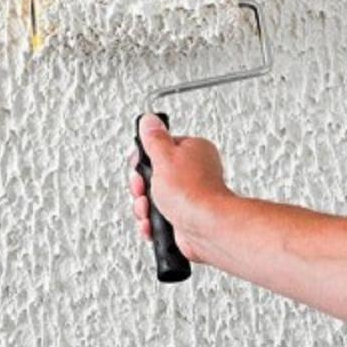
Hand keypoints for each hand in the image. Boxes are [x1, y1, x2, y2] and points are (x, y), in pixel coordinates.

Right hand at [129, 113, 233, 262]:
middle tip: (144, 189)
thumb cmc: (192, 192)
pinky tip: (153, 223)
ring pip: (154, 198)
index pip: (160, 148)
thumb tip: (149, 120)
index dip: (144, 159)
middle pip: (153, 175)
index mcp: (194, 150)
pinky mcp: (184, 217)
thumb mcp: (164, 156)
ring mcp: (189, 196)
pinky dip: (152, 222)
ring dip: (145, 206)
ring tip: (150, 209)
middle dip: (142, 187)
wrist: (205, 227)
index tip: (140, 166)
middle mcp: (194, 172)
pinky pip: (160, 217)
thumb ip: (154, 138)